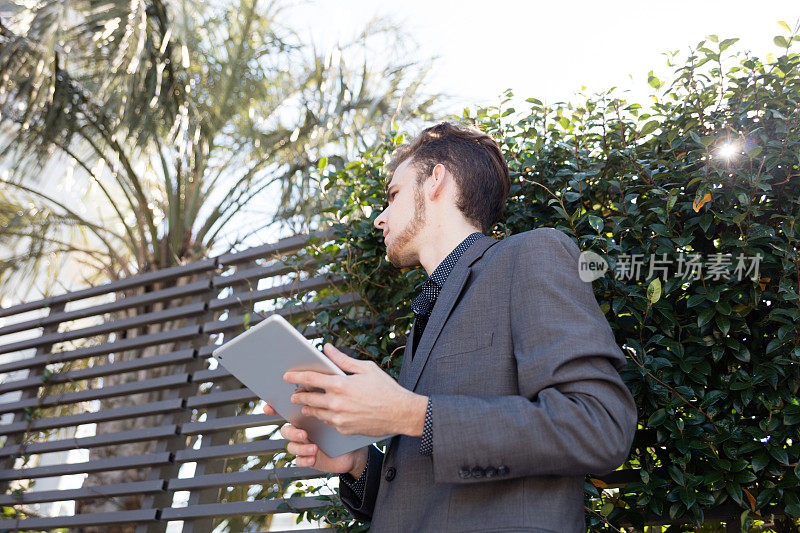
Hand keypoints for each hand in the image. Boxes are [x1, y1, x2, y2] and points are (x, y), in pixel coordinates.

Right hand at [262, 402, 365, 474]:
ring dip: (300, 447)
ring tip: (313, 448)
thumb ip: (328, 396)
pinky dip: (304, 459)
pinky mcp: (309, 459)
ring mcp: (304, 445)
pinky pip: (299, 461)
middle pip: (286, 430)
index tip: (268, 407)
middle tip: (304, 433)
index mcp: (306, 416)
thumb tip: (322, 380)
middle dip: (291, 432)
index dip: (274, 409)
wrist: (356, 449)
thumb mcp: (339, 409)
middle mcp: (302, 430)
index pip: (287, 411)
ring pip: (290, 446)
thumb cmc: (346, 425)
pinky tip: (313, 457)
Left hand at [282, 342, 427, 437]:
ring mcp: (339, 419)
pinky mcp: (344, 429)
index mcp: (341, 384)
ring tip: (306, 403)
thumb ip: (343, 360)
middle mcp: (337, 403)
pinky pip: (328, 422)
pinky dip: (325, 417)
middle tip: (294, 394)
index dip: (296, 376)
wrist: (401, 413)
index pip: (310, 378)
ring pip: (316, 413)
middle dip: (298, 395)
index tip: (286, 376)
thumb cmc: (386, 388)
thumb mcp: (366, 368)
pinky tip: (326, 413)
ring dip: (309, 407)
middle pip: (308, 398)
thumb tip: (327, 349)